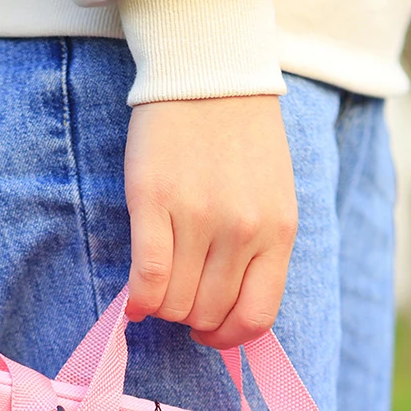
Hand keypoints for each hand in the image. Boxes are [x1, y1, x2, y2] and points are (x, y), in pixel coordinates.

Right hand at [123, 95, 297, 349]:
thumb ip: (258, 254)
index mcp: (277, 233)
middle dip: (190, 319)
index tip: (210, 333)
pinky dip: (138, 300)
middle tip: (179, 298)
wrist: (210, 73)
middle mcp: (242, 231)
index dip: (228, 338)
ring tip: (158, 290)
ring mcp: (199, 218)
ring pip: (176, 303)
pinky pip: (148, 278)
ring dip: (163, 308)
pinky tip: (133, 302)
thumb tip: (225, 314)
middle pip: (208, 313)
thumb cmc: (242, 141)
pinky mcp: (155, 203)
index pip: (256, 317)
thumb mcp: (272, 200)